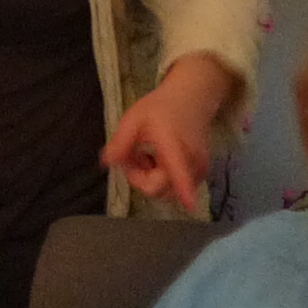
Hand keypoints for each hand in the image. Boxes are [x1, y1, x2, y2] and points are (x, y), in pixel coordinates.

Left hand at [101, 54, 231, 211]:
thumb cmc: (161, 108)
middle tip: (135, 155)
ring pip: (165, 191)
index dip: (184, 190)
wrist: (191, 101)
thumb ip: (120, 142)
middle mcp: (191, 162)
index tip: (191, 207)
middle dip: (140, 178)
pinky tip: (159, 161)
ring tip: (148, 156)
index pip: (178, 172)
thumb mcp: (134, 119)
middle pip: (159, 189)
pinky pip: (174, 188)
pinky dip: (162, 179)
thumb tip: (107, 163)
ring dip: (150, 179)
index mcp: (174, 146)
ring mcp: (198, 171)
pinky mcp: (200, 175)